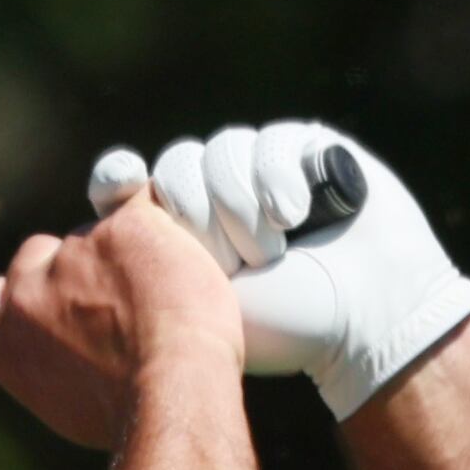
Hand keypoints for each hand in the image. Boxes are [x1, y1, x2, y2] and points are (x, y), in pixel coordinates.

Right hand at [0, 192, 243, 450]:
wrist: (172, 394)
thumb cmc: (130, 414)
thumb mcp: (66, 405)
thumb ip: (47, 362)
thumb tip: (61, 350)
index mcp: (8, 343)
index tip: (22, 300)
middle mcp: (30, 292)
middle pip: (38, 255)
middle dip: (73, 268)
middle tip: (121, 302)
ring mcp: (76, 252)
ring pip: (98, 233)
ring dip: (126, 254)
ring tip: (168, 304)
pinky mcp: (126, 226)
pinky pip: (144, 204)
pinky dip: (164, 226)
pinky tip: (185, 262)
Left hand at [86, 123, 469, 419]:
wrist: (364, 320)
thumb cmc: (284, 328)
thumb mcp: (199, 311)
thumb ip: (149, 272)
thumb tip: (104, 212)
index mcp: (178, 236)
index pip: (129, 187)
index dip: (117, 179)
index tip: (118, 184)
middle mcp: (215, 195)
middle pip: (175, 167)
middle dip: (199, 217)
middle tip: (231, 267)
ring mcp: (259, 169)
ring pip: (220, 150)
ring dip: (241, 206)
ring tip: (270, 254)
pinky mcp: (304, 148)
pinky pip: (268, 140)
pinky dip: (276, 179)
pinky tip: (294, 216)